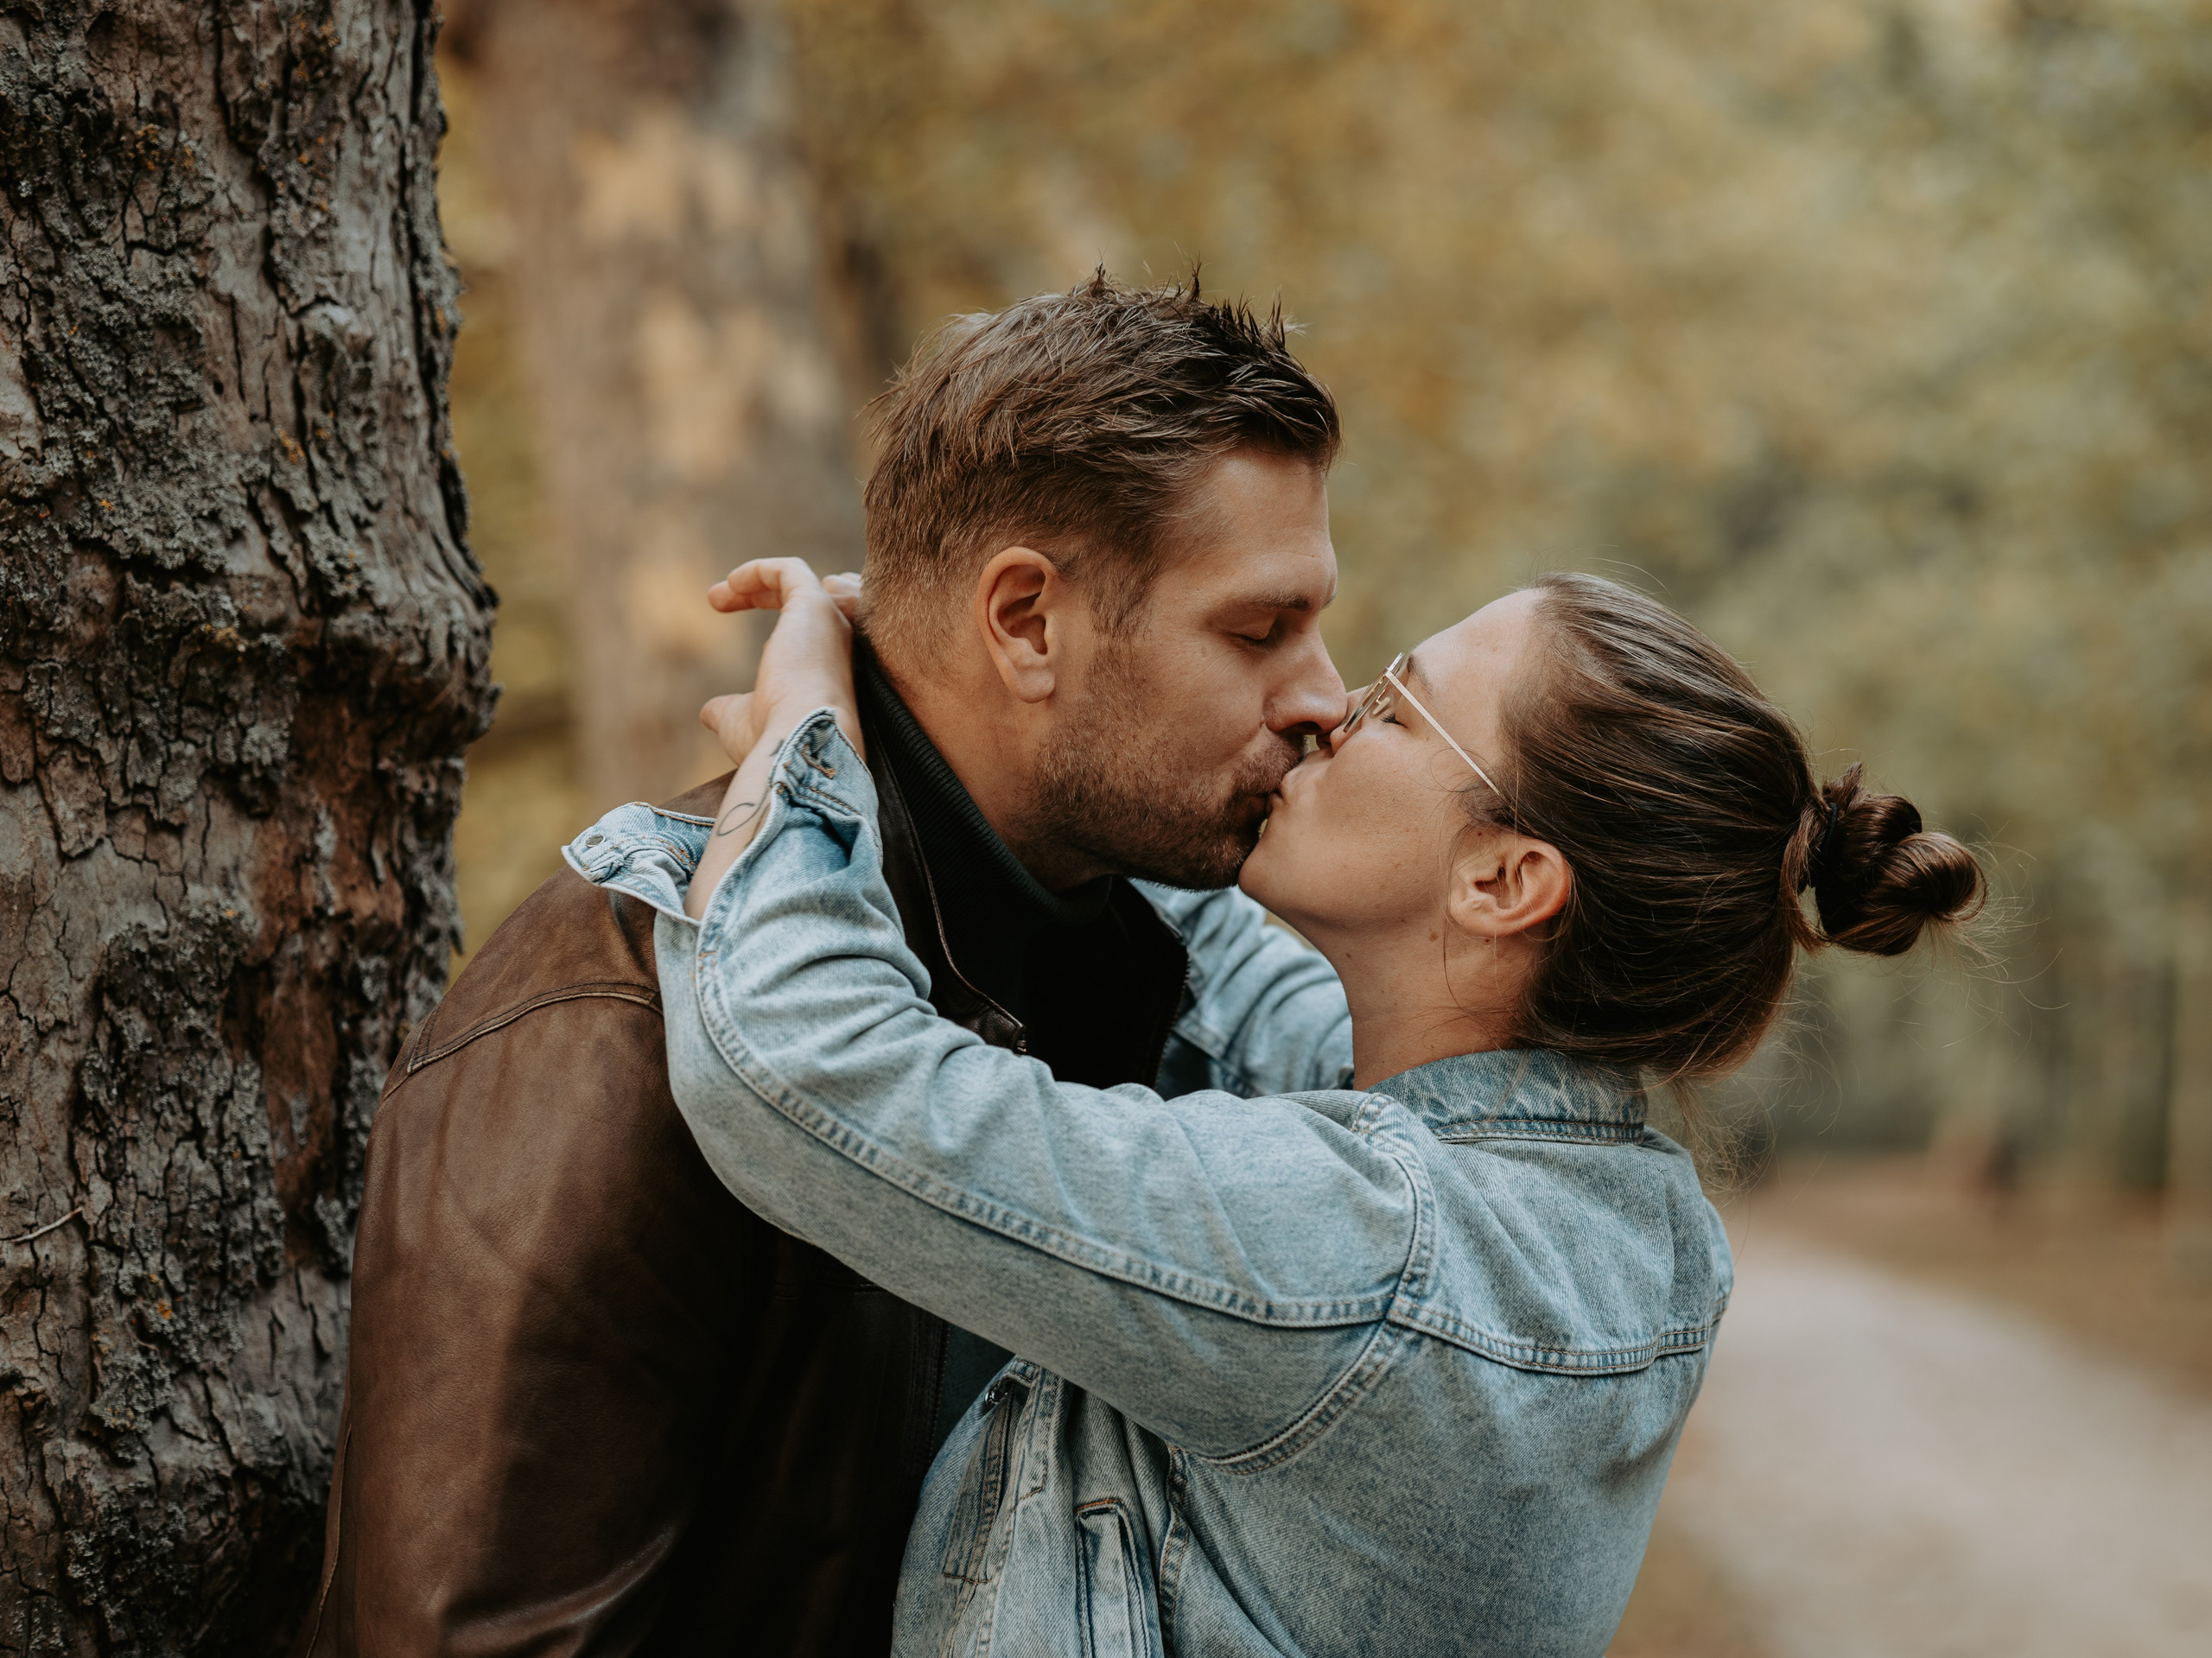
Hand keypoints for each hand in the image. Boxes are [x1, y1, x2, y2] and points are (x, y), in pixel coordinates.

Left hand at [698, 559, 863, 766]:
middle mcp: (834, 642)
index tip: (725, 614)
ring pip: (799, 582)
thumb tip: (709, 713)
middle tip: (716, 599)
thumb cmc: (775, 737)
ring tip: (716, 594)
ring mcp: (828, 621)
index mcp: (824, 669)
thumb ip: (730, 711)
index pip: (803, 629)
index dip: (767, 614)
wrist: (800, 738)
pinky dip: (759, 570)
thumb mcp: (743, 722)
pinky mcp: (815, 603)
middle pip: (801, 601)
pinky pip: (790, 570)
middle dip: (758, 593)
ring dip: (756, 579)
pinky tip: (730, 585)